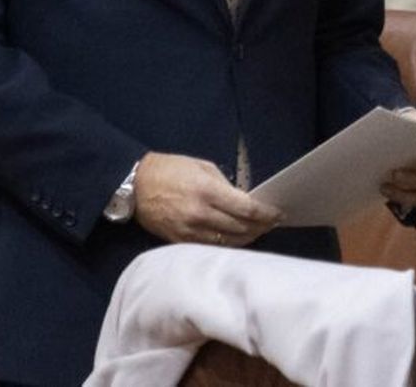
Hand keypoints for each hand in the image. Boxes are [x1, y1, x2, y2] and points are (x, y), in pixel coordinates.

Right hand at [132, 151, 281, 246]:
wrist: (135, 185)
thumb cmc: (171, 170)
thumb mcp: (202, 167)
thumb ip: (225, 185)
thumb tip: (244, 200)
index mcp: (208, 191)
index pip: (247, 209)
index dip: (266, 214)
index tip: (279, 214)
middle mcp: (201, 214)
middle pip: (241, 229)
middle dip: (261, 227)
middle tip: (272, 223)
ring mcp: (190, 231)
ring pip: (228, 242)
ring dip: (248, 238)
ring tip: (259, 232)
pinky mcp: (180, 242)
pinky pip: (211, 248)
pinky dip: (227, 245)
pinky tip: (237, 240)